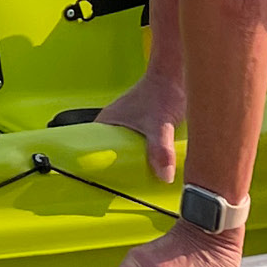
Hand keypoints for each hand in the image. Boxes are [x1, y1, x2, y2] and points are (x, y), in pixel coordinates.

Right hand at [97, 60, 189, 181]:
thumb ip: (160, 149)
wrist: (176, 74)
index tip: (101, 188)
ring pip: (125, 153)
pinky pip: (138, 148)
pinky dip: (144, 158)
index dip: (94, 170)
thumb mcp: (160, 124)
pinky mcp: (142, 128)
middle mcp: (113, 126)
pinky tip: (154, 167)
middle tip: (126, 191)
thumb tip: (164, 175)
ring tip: (140, 183)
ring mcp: (127, 126)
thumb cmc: (162, 92)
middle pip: (109, 156)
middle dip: (116, 172)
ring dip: (132, 165)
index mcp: (106, 124)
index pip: (90, 152)